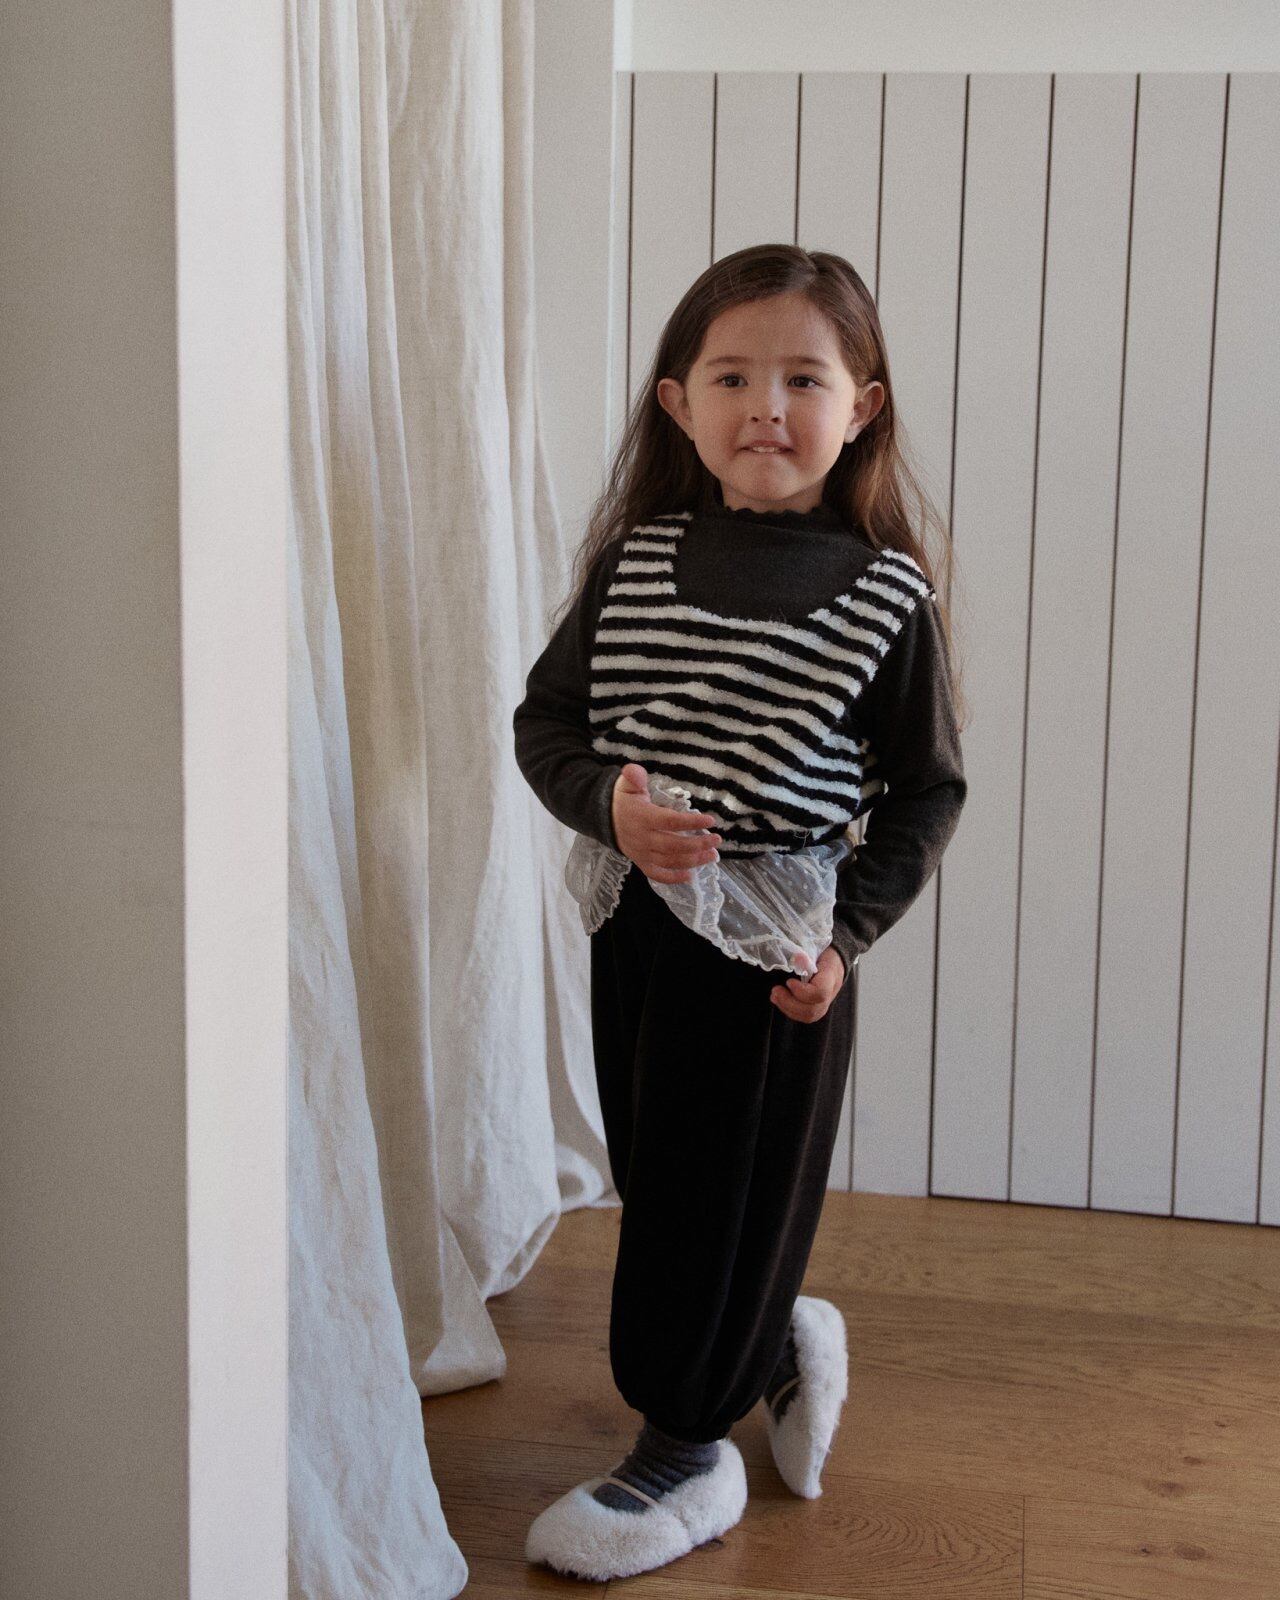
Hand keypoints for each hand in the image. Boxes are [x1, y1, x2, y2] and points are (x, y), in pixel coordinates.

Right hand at [611, 763, 721, 882]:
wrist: (604, 819)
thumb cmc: (623, 800)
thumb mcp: (626, 784)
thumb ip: (633, 776)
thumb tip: (635, 771)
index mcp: (642, 818)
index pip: (670, 822)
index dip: (691, 822)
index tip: (710, 820)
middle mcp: (643, 839)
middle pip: (673, 845)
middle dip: (697, 844)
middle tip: (716, 840)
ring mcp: (642, 853)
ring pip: (669, 861)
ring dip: (692, 861)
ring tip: (711, 855)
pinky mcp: (641, 863)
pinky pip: (657, 875)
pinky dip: (673, 878)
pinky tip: (690, 877)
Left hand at [770, 945, 846, 1023]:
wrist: (835, 961)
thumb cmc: (824, 953)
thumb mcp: (816, 948)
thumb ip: (806, 955)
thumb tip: (796, 958)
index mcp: (831, 975)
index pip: (821, 992)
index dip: (802, 992)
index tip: (788, 982)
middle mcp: (830, 993)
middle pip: (812, 1009)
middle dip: (789, 1003)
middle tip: (775, 990)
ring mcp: (825, 1003)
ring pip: (808, 1016)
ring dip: (787, 1008)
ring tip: (774, 995)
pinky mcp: (817, 1008)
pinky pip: (804, 1016)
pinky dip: (789, 1010)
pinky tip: (779, 1000)